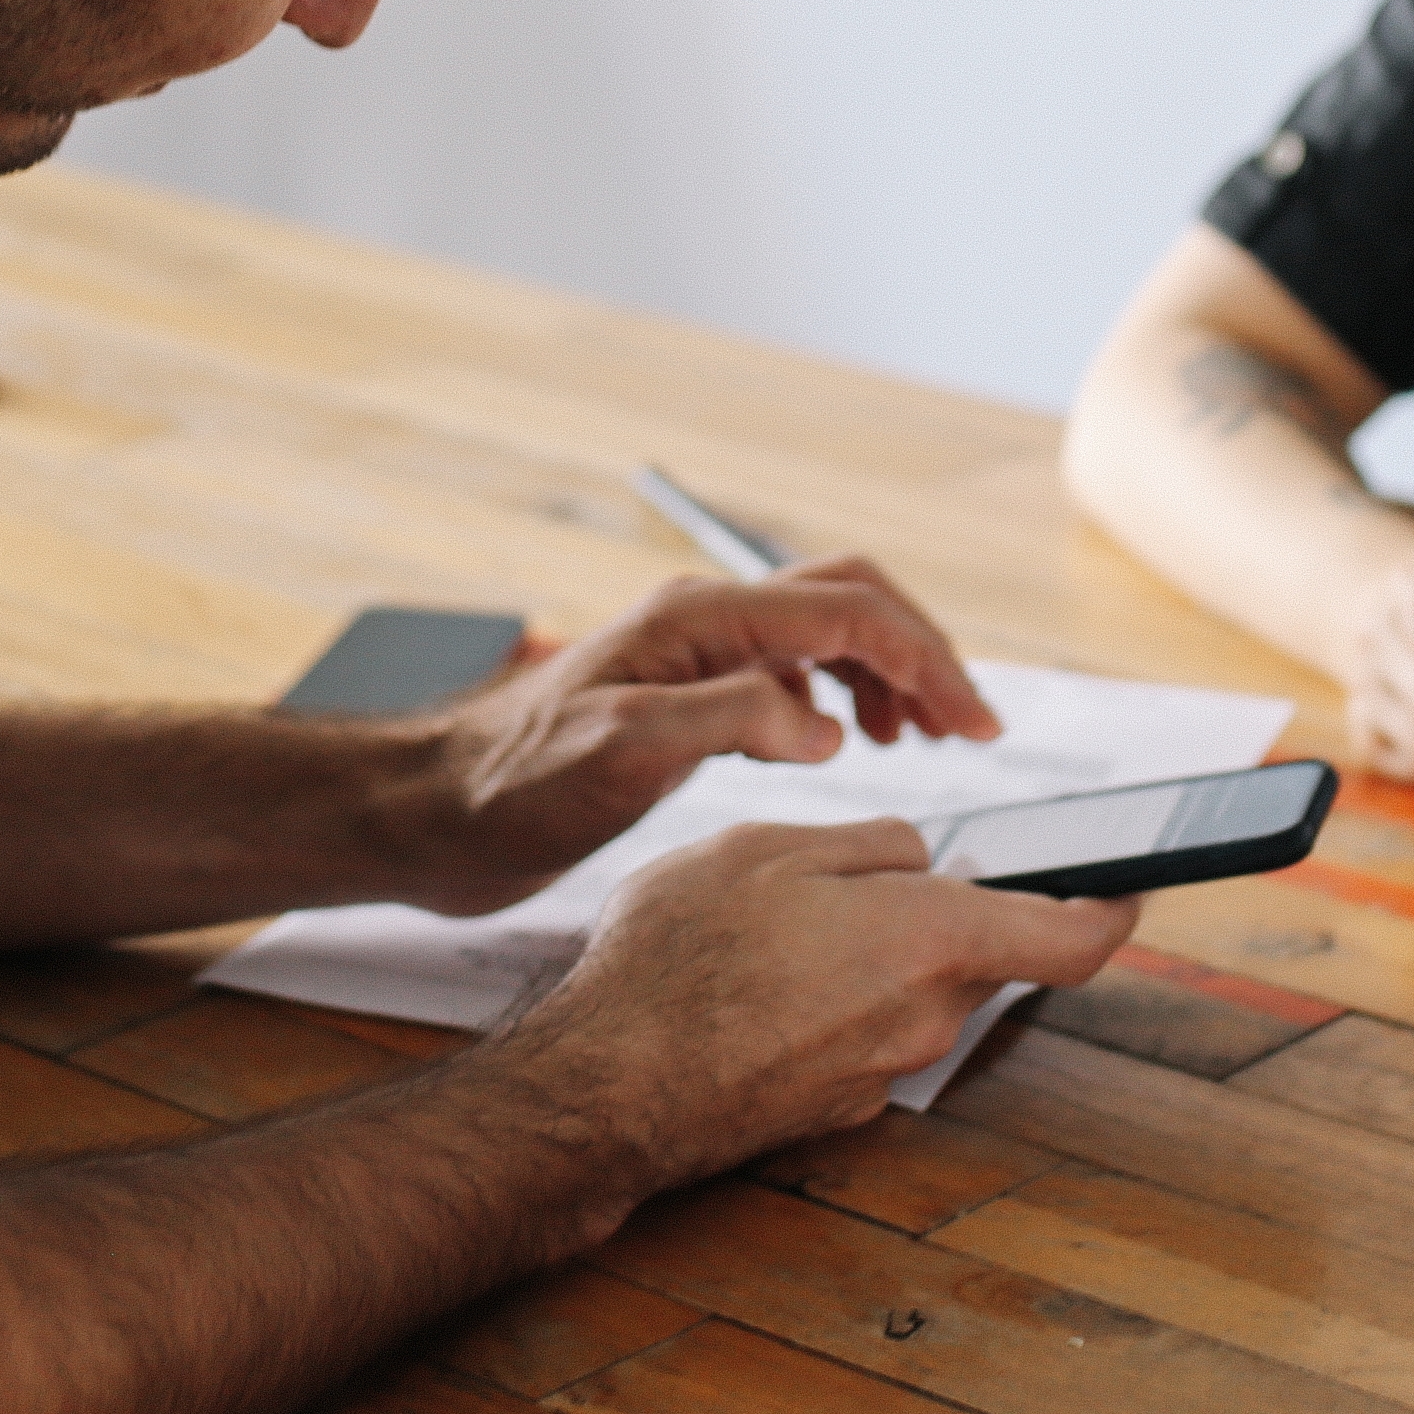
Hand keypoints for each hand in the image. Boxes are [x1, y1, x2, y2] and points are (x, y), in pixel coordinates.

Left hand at [385, 560, 999, 912]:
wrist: (435, 814)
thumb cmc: (512, 788)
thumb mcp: (622, 756)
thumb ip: (728, 722)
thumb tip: (824, 721)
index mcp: (698, 621)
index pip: (848, 610)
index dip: (925, 660)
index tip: (977, 723)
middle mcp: (702, 622)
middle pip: (848, 599)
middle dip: (920, 652)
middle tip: (970, 724)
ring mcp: (693, 654)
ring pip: (823, 628)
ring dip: (885, 671)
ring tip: (919, 735)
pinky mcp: (683, 694)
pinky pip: (788, 668)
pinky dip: (838, 693)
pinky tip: (843, 741)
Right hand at [496, 817, 1139, 1178]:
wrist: (609, 1090)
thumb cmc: (680, 957)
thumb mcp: (768, 849)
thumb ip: (868, 846)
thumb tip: (918, 860)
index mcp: (929, 939)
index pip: (1072, 938)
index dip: (1114, 907)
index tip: (1130, 884)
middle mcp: (927, 1017)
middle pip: (981, 957)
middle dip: (949, 914)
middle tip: (875, 877)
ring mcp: (885, 1072)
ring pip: (920, 994)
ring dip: (883, 956)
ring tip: (788, 926)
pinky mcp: (840, 1108)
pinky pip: (869, 1034)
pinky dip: (841, 1002)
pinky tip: (764, 982)